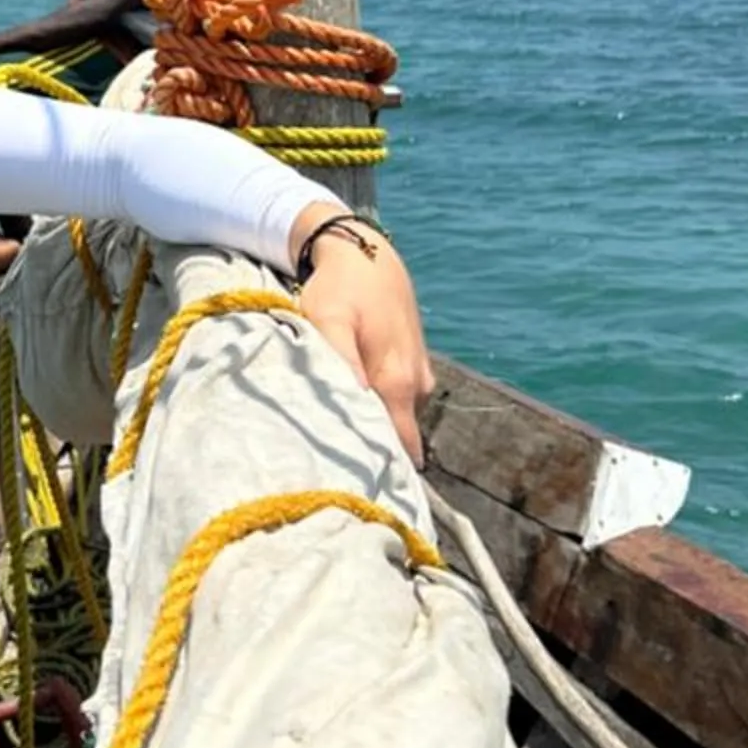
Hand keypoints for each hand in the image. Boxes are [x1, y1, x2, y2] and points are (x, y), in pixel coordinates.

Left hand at [287, 209, 432, 465]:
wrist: (366, 252)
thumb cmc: (339, 288)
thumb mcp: (328, 319)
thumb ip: (340, 359)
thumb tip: (357, 404)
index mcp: (397, 382)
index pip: (399, 447)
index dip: (381, 472)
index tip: (357, 495)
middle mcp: (416, 386)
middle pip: (400, 439)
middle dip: (376, 457)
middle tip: (340, 477)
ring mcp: (420, 377)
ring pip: (400, 420)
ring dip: (377, 429)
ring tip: (341, 443)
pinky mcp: (415, 366)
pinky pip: (401, 402)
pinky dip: (382, 409)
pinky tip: (357, 408)